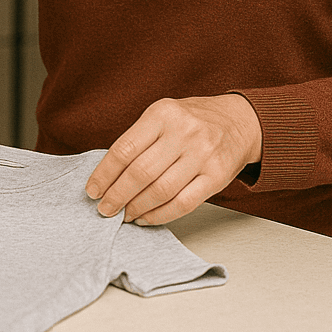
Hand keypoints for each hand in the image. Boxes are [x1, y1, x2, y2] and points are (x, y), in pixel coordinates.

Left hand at [85, 94, 261, 225]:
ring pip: (161, 191)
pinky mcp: (217, 176)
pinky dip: (160, 215)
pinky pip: (183, 203)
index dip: (104, 174)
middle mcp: (183, 132)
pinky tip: (146, 218)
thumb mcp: (163, 115)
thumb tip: (107, 176)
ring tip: (124, 215)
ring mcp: (202, 154)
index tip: (92, 190)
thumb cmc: (192, 121)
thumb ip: (139, 140)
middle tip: (105, 209)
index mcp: (163, 113)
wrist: (239, 122)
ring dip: (137, 208)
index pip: (124, 149)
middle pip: (140, 173)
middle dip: (117, 196)